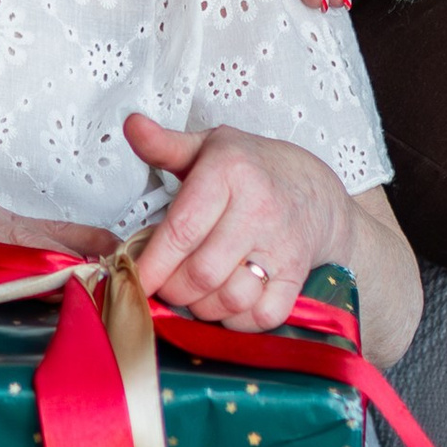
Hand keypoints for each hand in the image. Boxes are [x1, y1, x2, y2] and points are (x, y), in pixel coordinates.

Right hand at [0, 171, 113, 265]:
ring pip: (2, 240)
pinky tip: (3, 272)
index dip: (83, 243)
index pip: (43, 234)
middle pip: (34, 236)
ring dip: (43, 258)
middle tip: (121, 269)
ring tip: (83, 273)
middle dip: (78, 252)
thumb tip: (23, 287)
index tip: (124, 255)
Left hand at [121, 112, 353, 331]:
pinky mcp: (298, 276)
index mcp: (229, 172)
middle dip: (173, 289)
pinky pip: (262, 316)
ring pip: (230, 298)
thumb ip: (164, 144)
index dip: (152, 264)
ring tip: (193, 292)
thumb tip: (131, 125)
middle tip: (165, 284)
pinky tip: (225, 303)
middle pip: (201, 273)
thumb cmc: (251, 169)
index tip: (133, 279)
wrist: (315, 190)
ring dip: (202, 307)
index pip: (181, 231)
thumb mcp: (208, 147)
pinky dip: (236, 320)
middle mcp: (258, 209)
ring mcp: (282, 246)